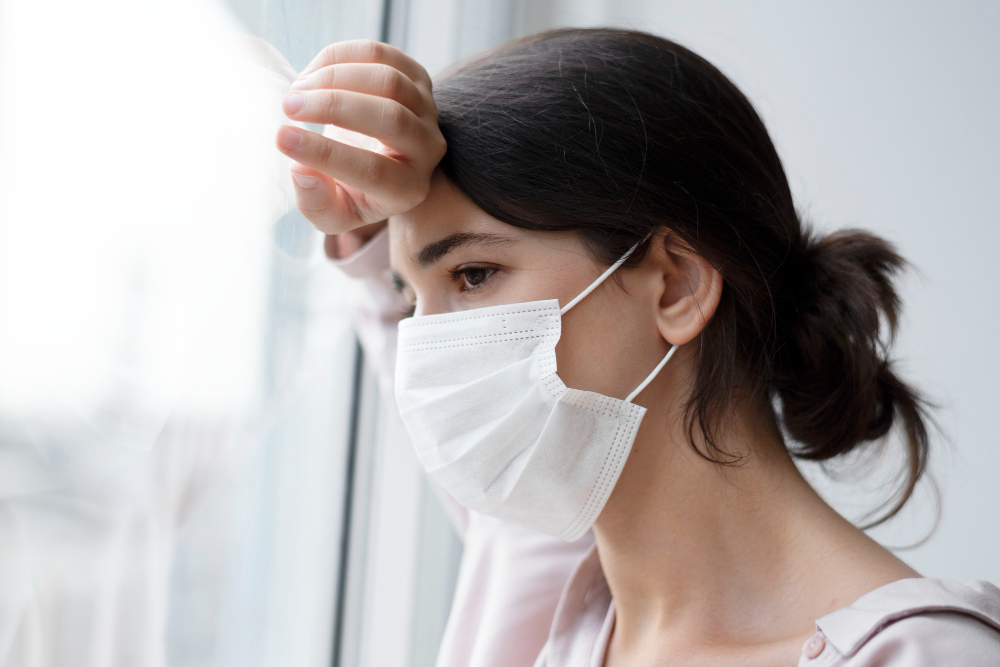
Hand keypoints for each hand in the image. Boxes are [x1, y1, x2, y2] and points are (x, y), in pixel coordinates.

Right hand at [276, 39, 446, 235]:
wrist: (379, 160)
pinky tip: (313, 73)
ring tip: (297, 90)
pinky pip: (382, 55)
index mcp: (407, 189)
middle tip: (288, 106)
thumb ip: (316, 202)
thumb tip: (300, 170)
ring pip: (388, 80)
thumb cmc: (352, 189)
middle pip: (390, 118)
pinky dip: (342, 57)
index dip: (325, 155)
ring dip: (334, 77)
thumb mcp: (333, 212)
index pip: (372, 171)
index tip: (282, 139)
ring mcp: (428, 109)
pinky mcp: (418, 78)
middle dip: (333, 106)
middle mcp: (427, 148)